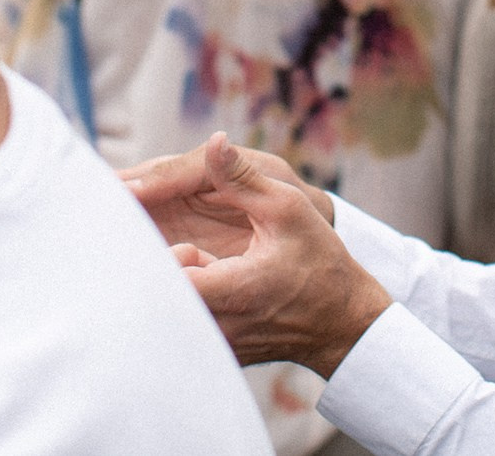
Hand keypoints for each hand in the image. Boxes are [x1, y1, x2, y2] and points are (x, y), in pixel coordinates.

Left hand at [129, 135, 386, 375]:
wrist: (341, 322)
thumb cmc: (320, 265)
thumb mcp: (287, 209)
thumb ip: (241, 178)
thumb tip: (214, 142)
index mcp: (229, 293)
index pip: (164, 277)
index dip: (155, 251)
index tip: (170, 233)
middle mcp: (214, 329)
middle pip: (154, 295)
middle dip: (153, 260)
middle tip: (170, 237)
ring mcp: (213, 346)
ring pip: (165, 310)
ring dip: (168, 278)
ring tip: (196, 256)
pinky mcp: (213, 351)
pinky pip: (181, 322)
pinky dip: (180, 296)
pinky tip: (202, 276)